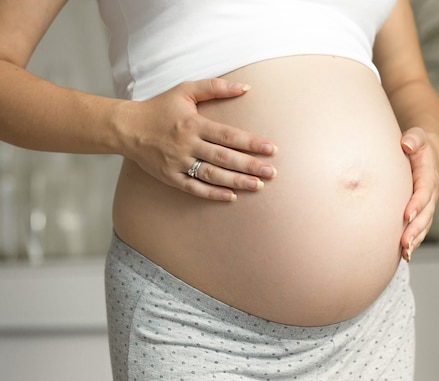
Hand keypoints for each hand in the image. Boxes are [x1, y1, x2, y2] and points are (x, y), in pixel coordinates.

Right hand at [120, 78, 276, 200]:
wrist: (127, 128)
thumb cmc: (160, 107)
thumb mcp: (185, 90)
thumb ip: (215, 87)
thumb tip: (245, 87)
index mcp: (193, 123)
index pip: (228, 135)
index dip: (251, 143)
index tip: (271, 149)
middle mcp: (187, 144)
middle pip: (224, 157)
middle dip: (250, 165)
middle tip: (272, 172)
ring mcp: (178, 162)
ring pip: (212, 175)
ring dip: (236, 181)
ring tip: (258, 185)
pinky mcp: (170, 177)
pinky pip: (194, 188)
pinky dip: (213, 193)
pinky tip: (232, 196)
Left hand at [400, 127, 438, 260]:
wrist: (426, 154)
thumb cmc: (416, 146)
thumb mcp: (417, 137)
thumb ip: (413, 139)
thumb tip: (407, 143)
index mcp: (428, 175)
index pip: (424, 191)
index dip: (417, 203)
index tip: (407, 215)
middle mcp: (430, 193)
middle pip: (425, 214)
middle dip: (416, 229)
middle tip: (404, 243)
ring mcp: (427, 204)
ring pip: (424, 225)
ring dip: (415, 240)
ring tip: (405, 253)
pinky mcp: (422, 212)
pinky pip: (420, 229)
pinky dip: (414, 241)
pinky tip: (404, 254)